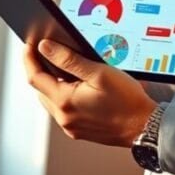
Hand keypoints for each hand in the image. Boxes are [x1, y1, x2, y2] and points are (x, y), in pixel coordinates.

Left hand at [24, 39, 157, 146]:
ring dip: (53, 83)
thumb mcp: (98, 72)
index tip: (29, 44)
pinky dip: (64, 95)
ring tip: (64, 66)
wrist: (145, 127)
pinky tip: (76, 85)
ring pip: (51, 100)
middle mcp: (64, 118)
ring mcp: (71, 126)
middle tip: (47, 51)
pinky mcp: (79, 130)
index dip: (29, 58)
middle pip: (40, 89)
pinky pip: (63, 110)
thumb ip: (68, 59)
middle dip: (40, 69)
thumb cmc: (127, 101)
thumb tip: (45, 47)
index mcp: (65, 102)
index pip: (34, 77)